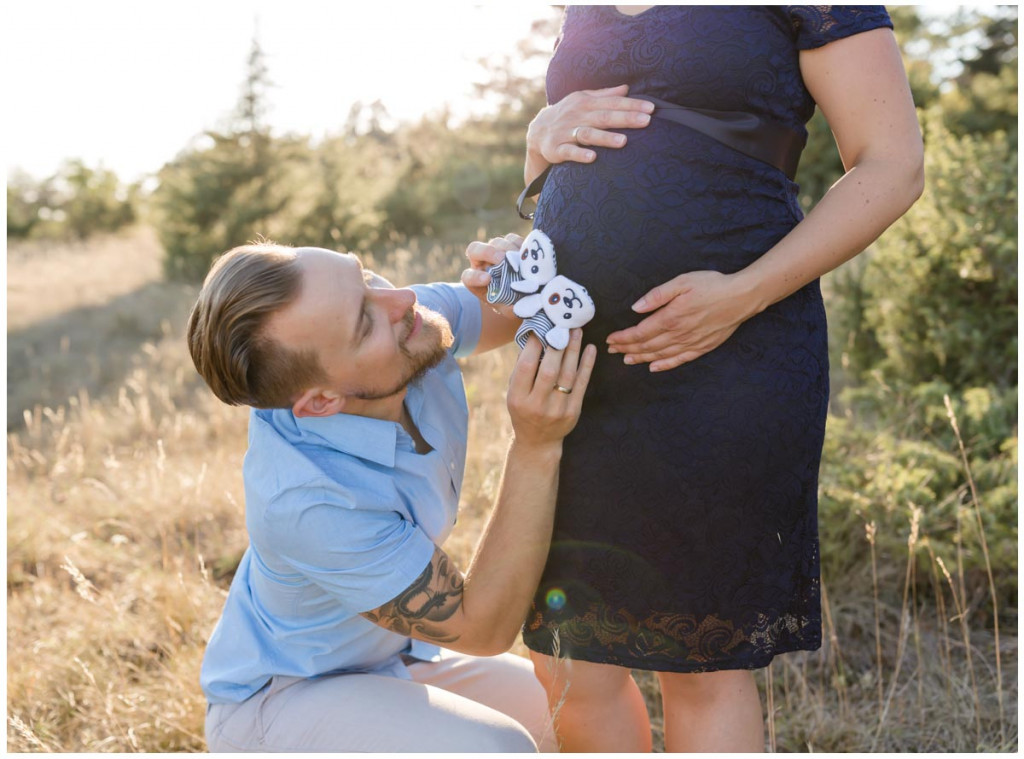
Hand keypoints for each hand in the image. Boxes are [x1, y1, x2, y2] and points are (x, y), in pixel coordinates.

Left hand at [461, 233, 522, 319]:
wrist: (528, 296)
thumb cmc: (516, 305)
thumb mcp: (512, 311)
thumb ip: (513, 309)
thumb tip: (520, 305)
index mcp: (477, 282)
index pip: (468, 277)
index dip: (475, 277)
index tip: (488, 280)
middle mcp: (482, 265)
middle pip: (475, 249)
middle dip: (488, 252)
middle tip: (502, 259)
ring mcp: (495, 253)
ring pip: (495, 242)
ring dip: (506, 248)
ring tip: (519, 258)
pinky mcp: (510, 245)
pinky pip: (511, 239)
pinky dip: (519, 244)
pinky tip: (527, 254)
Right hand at [507, 330, 595, 447]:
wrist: (538, 441)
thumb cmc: (523, 409)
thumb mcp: (514, 393)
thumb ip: (522, 370)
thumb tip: (535, 336)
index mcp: (517, 398)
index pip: (526, 366)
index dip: (533, 345)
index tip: (541, 327)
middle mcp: (537, 405)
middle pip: (548, 370)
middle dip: (556, 345)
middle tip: (563, 325)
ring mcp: (557, 409)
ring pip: (567, 374)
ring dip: (573, 350)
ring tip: (576, 331)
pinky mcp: (574, 411)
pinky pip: (582, 383)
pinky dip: (587, 364)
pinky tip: (590, 348)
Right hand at [525, 84, 653, 181]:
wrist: (537, 131)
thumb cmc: (568, 114)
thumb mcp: (583, 100)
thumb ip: (605, 95)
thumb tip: (627, 88)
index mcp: (585, 103)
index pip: (612, 102)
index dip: (632, 105)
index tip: (651, 109)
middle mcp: (576, 115)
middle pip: (604, 117)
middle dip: (625, 119)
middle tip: (646, 121)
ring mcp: (566, 132)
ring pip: (588, 134)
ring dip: (605, 138)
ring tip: (624, 142)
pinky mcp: (556, 149)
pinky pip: (569, 152)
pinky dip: (580, 154)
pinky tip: (593, 158)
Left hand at [606, 271, 760, 371]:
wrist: (741, 297)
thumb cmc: (712, 285)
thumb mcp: (682, 282)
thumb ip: (658, 295)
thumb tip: (636, 307)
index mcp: (670, 318)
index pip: (640, 332)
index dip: (623, 338)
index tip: (610, 340)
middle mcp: (678, 334)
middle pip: (646, 346)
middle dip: (627, 349)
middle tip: (612, 350)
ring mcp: (690, 343)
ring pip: (660, 355)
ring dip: (641, 358)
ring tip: (626, 359)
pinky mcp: (701, 348)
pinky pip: (678, 360)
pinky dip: (664, 365)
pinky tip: (653, 367)